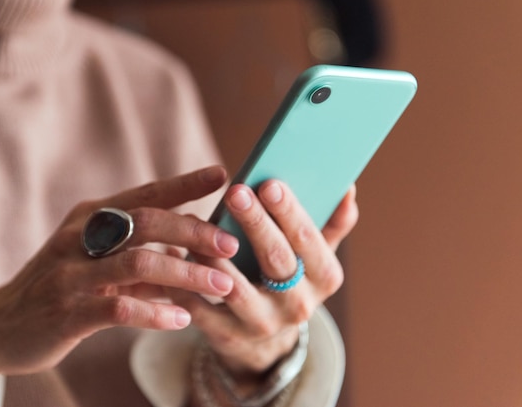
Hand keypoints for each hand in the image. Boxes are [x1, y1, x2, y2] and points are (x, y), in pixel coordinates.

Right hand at [0, 166, 238, 390]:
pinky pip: (120, 309)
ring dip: (187, 275)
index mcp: (91, 216)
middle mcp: (81, 237)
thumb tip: (194, 251)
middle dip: (195, 232)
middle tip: (231, 244)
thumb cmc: (63, 285)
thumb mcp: (98, 259)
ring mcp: (71, 273)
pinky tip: (183, 319)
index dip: (185, 182)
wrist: (1, 325)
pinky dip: (157, 313)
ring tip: (222, 286)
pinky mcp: (67, 312)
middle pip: (148, 223)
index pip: (146, 193)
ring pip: (139, 264)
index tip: (222, 172)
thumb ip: (142, 253)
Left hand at [168, 180, 357, 389]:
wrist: (267, 339)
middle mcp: (299, 304)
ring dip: (214, 254)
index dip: (289, 212)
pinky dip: (186, 283)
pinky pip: (202, 310)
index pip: (308, 240)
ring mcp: (264, 324)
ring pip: (235, 287)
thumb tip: (347, 188)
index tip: (269, 182)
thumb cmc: (289, 280)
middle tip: (236, 192)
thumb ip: (331, 224)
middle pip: (276, 260)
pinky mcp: (230, 337)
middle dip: (255, 223)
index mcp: (324, 277)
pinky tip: (174, 254)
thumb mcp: (315, 257)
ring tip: (196, 222)